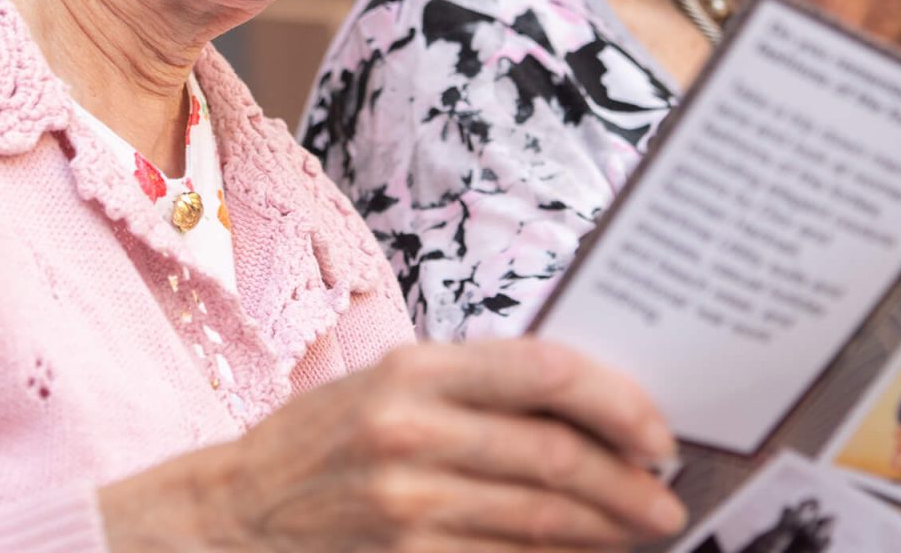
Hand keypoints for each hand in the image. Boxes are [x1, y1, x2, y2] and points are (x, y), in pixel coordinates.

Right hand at [100, 339, 685, 551]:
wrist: (234, 513)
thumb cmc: (325, 441)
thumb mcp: (391, 383)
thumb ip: (479, 386)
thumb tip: (593, 410)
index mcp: (415, 368)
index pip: (548, 372)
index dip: (619, 404)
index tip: (657, 433)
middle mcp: (410, 430)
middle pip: (555, 455)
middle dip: (627, 484)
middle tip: (666, 501)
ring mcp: (405, 503)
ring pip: (541, 518)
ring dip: (606, 530)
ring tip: (641, 531)